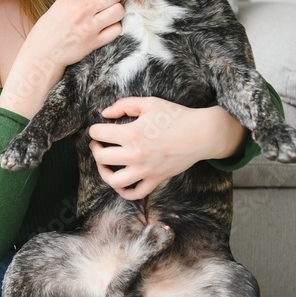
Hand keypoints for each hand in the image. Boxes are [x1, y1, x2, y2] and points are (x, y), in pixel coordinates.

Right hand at [0, 0, 122, 118]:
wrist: (41, 54)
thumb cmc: (49, 29)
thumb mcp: (60, 4)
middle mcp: (81, 8)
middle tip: (108, 4)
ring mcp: (89, 26)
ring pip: (119, 11)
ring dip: (116, 13)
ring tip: (108, 17)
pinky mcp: (94, 42)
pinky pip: (117, 30)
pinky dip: (114, 29)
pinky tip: (106, 29)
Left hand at [87, 97, 245, 199]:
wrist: (201, 133)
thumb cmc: (175, 116)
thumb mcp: (149, 103)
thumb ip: (124, 105)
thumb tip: (105, 114)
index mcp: (132, 134)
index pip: (99, 134)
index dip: (94, 130)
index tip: (98, 129)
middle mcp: (136, 154)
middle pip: (101, 157)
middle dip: (95, 149)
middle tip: (98, 144)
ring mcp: (145, 170)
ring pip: (114, 180)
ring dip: (104, 172)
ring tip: (105, 163)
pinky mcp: (156, 179)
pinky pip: (135, 193)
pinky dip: (124, 191)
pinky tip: (119, 182)